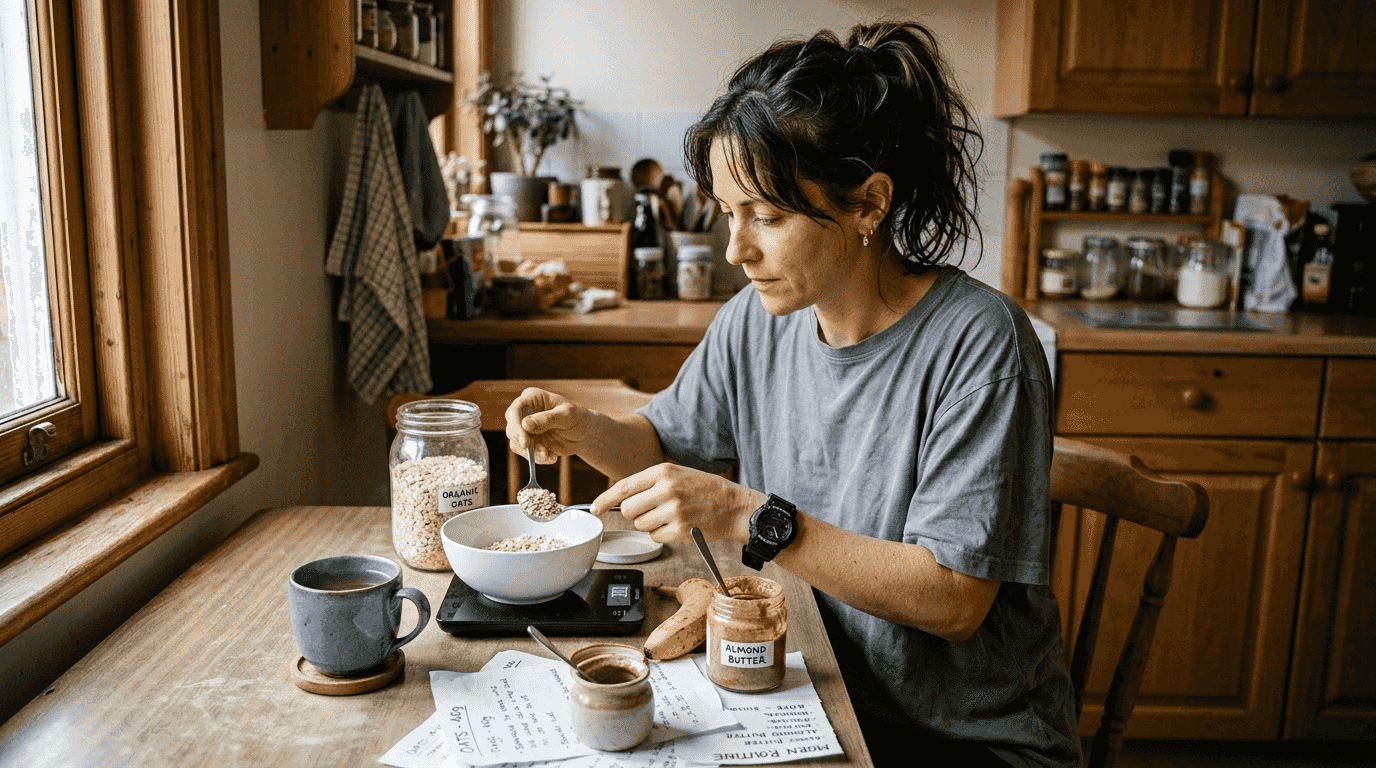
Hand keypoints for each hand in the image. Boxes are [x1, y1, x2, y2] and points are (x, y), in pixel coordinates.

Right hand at [503, 388, 592, 464]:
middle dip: (522, 442)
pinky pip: (524, 452)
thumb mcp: (566, 416)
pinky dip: (536, 458)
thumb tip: (525, 424)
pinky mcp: (529, 441)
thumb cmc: (577, 418)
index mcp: (533, 397)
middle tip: (539, 452)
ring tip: (549, 456)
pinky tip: (551, 457)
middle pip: (511, 426)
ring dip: (531, 453)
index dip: (516, 425)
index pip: (516, 409)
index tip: (525, 441)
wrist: (584, 434)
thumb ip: (547, 419)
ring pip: (515, 441)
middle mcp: (525, 411)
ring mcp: (525, 427)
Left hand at [593, 463, 765, 543]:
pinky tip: (679, 526)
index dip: (605, 499)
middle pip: (629, 509)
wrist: (734, 506)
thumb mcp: (678, 474)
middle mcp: (666, 489)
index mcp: (663, 472)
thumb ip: (650, 483)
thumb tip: (621, 498)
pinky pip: (655, 537)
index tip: (595, 509)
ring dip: (651, 525)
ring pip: (641, 525)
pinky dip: (663, 535)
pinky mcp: (680, 530)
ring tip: (671, 517)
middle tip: (654, 510)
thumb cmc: (705, 490)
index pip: (624, 486)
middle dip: (636, 513)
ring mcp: (673, 510)